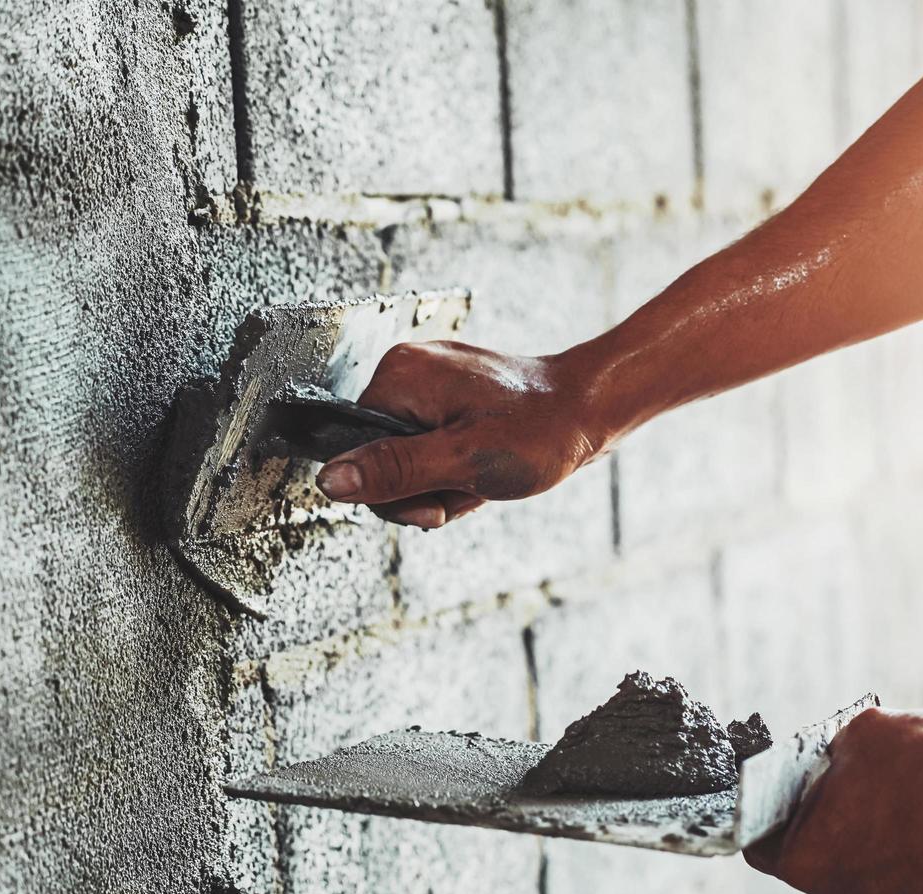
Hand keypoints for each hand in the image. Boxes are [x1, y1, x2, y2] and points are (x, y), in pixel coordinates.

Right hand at [315, 341, 608, 527]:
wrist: (592, 409)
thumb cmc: (540, 429)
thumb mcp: (462, 460)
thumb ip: (393, 470)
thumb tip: (331, 481)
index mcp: (399, 376)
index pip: (355, 449)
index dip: (393, 488)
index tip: (437, 493)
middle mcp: (408, 371)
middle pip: (382, 458)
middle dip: (424, 488)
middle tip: (468, 486)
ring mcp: (430, 384)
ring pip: (410, 460)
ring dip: (445, 483)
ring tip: (483, 476)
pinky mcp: (450, 399)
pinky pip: (434, 449)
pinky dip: (458, 469)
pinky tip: (486, 468)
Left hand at [744, 708, 922, 893]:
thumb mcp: (859, 735)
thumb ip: (835, 762)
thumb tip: (836, 763)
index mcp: (807, 863)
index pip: (767, 849)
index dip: (782, 823)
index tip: (800, 807)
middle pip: (830, 876)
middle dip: (846, 845)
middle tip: (876, 805)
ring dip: (899, 866)